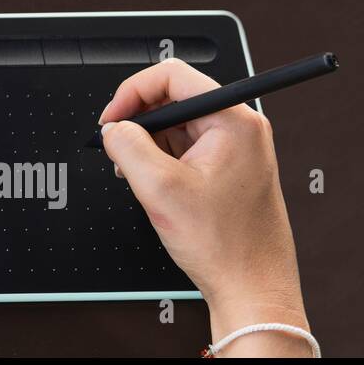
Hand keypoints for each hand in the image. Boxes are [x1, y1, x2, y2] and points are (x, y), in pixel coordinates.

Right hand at [99, 59, 310, 355]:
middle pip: (173, 98)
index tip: (111, 118)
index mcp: (234, 121)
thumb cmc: (225, 246)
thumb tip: (112, 128)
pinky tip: (154, 184)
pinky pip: (185, 147)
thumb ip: (126, 145)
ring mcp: (236, 148)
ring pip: (176, 124)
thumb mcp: (159, 188)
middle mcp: (241, 128)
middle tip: (118, 149)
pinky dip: (161, 160)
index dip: (132, 92)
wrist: (251, 289)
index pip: (172, 75)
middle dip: (138, 122)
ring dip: (148, 144)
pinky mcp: (229, 167)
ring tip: (138, 175)